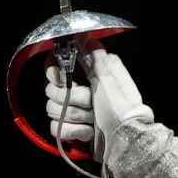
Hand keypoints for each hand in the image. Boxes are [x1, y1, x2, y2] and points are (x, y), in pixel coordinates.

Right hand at [45, 44, 153, 160]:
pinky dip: (73, 131)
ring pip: (52, 109)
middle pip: (50, 90)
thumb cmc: (122, 109)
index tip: (64, 79)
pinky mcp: (72, 131)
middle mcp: (78, 93)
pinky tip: (89, 133)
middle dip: (71, 99)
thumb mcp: (110, 80)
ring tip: (93, 120)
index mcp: (87, 78)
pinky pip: (56, 128)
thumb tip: (84, 36)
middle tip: (90, 103)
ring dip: (75, 116)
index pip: (54, 70)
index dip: (56, 75)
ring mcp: (74, 113)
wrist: (127, 141)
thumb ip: (94, 58)